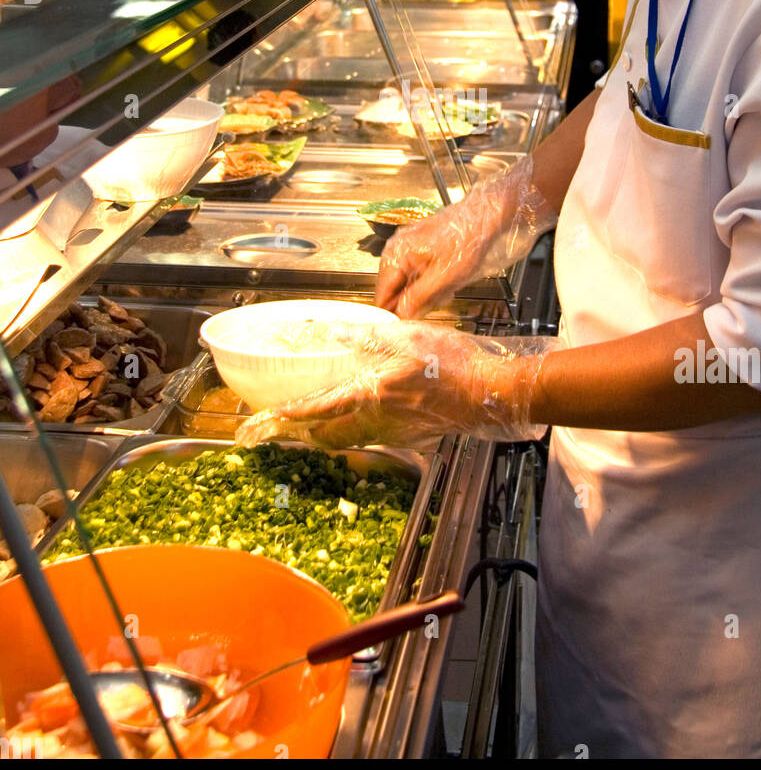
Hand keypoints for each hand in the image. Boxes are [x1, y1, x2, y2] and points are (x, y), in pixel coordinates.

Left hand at [234, 321, 551, 450]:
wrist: (487, 393)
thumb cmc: (449, 364)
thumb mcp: (406, 337)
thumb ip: (367, 335)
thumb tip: (333, 330)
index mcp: (370, 394)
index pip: (318, 408)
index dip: (288, 415)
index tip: (264, 420)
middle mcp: (376, 419)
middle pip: (329, 435)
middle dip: (305, 433)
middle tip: (287, 424)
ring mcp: (394, 432)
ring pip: (350, 440)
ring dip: (330, 435)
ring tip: (317, 424)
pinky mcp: (410, 435)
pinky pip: (373, 438)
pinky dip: (357, 433)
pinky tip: (363, 419)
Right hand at [375, 155, 556, 318]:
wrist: (487, 214)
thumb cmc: (469, 241)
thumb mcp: (444, 277)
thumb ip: (418, 298)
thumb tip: (399, 316)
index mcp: (396, 253)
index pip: (382, 293)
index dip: (391, 313)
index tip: (402, 328)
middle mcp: (397, 246)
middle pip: (393, 287)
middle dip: (410, 302)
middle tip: (430, 309)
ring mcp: (409, 244)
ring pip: (407, 280)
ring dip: (422, 293)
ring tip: (444, 293)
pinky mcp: (422, 245)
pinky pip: (417, 271)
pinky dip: (428, 282)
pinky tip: (446, 284)